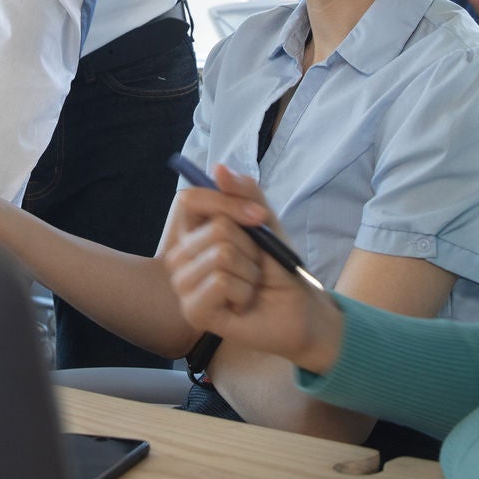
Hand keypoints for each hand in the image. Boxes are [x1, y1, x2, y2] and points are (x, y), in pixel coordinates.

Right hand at [161, 164, 343, 374]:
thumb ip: (244, 193)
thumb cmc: (276, 266)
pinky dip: (245, 291)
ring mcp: (183, 284)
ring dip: (250, 271)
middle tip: (254, 265)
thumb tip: (218, 168)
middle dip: (250, 246)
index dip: (228, 203)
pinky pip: (222, 282)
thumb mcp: (265, 221)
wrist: (296, 308)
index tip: (258, 218)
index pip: (191, 199)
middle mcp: (181, 255)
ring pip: (221, 255)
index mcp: (193, 230)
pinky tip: (243, 303)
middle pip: (217, 228)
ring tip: (250, 284)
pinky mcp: (193, 311)